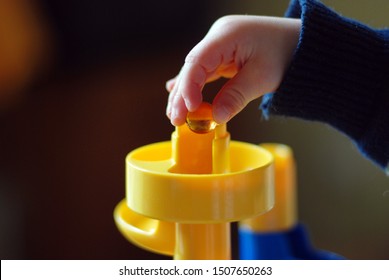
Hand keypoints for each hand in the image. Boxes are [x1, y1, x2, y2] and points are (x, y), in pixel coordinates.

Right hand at [166, 15, 300, 125]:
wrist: (302, 44)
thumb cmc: (287, 53)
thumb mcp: (262, 77)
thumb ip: (236, 96)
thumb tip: (214, 118)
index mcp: (227, 35)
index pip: (197, 61)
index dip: (188, 86)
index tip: (189, 109)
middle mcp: (218, 38)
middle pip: (192, 68)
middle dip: (182, 95)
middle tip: (176, 120)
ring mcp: (219, 46)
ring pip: (195, 72)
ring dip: (185, 94)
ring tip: (177, 117)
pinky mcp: (222, 55)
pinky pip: (204, 73)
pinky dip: (194, 87)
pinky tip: (178, 95)